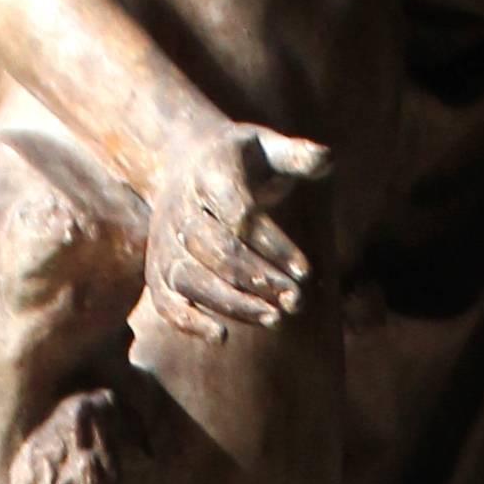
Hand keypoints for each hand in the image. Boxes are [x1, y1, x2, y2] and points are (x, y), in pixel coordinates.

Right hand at [139, 113, 331, 345]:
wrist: (186, 162)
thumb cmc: (240, 159)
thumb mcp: (267, 147)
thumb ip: (295, 155)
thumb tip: (326, 158)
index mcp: (210, 172)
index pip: (240, 215)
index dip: (273, 246)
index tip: (306, 271)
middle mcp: (180, 208)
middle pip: (218, 251)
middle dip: (260, 279)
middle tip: (297, 300)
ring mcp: (166, 241)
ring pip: (192, 278)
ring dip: (233, 304)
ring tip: (275, 318)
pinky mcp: (158, 268)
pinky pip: (165, 299)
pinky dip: (188, 321)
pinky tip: (221, 337)